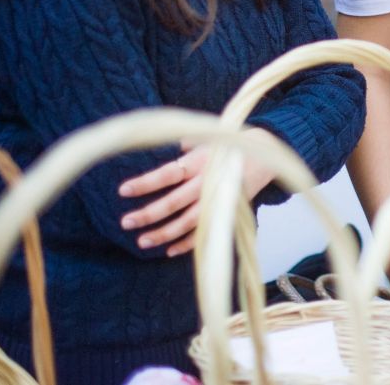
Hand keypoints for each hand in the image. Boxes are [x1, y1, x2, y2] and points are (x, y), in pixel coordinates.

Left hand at [118, 131, 276, 256]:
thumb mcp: (208, 139)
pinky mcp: (226, 213)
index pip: (168, 174)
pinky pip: (205, 232)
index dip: (146, 183)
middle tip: (125, 222)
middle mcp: (207, 182)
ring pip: (188, 222)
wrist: (265, 156)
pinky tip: (168, 250)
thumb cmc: (228, 146)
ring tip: (142, 241)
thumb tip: (167, 140)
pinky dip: (187, 243)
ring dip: (164, 233)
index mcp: (200, 162)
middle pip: (175, 202)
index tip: (123, 190)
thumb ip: (186, 142)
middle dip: (149, 213)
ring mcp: (217, 200)